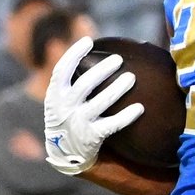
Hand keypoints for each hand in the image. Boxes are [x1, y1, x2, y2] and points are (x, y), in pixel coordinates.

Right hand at [40, 35, 140, 176]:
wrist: (64, 153)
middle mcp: (65, 108)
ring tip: (131, 78)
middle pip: (84, 84)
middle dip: (102, 70)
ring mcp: (78, 123)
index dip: (74, 54)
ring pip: (100, 103)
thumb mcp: (60, 99)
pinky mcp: (91, 137)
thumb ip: (72, 81)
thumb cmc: (68, 116)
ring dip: (117, 89)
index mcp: (55, 95)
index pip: (62, 70)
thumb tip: (97, 53)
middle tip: (118, 59)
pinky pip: (112, 125)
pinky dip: (126, 116)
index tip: (88, 41)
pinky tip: (139, 108)